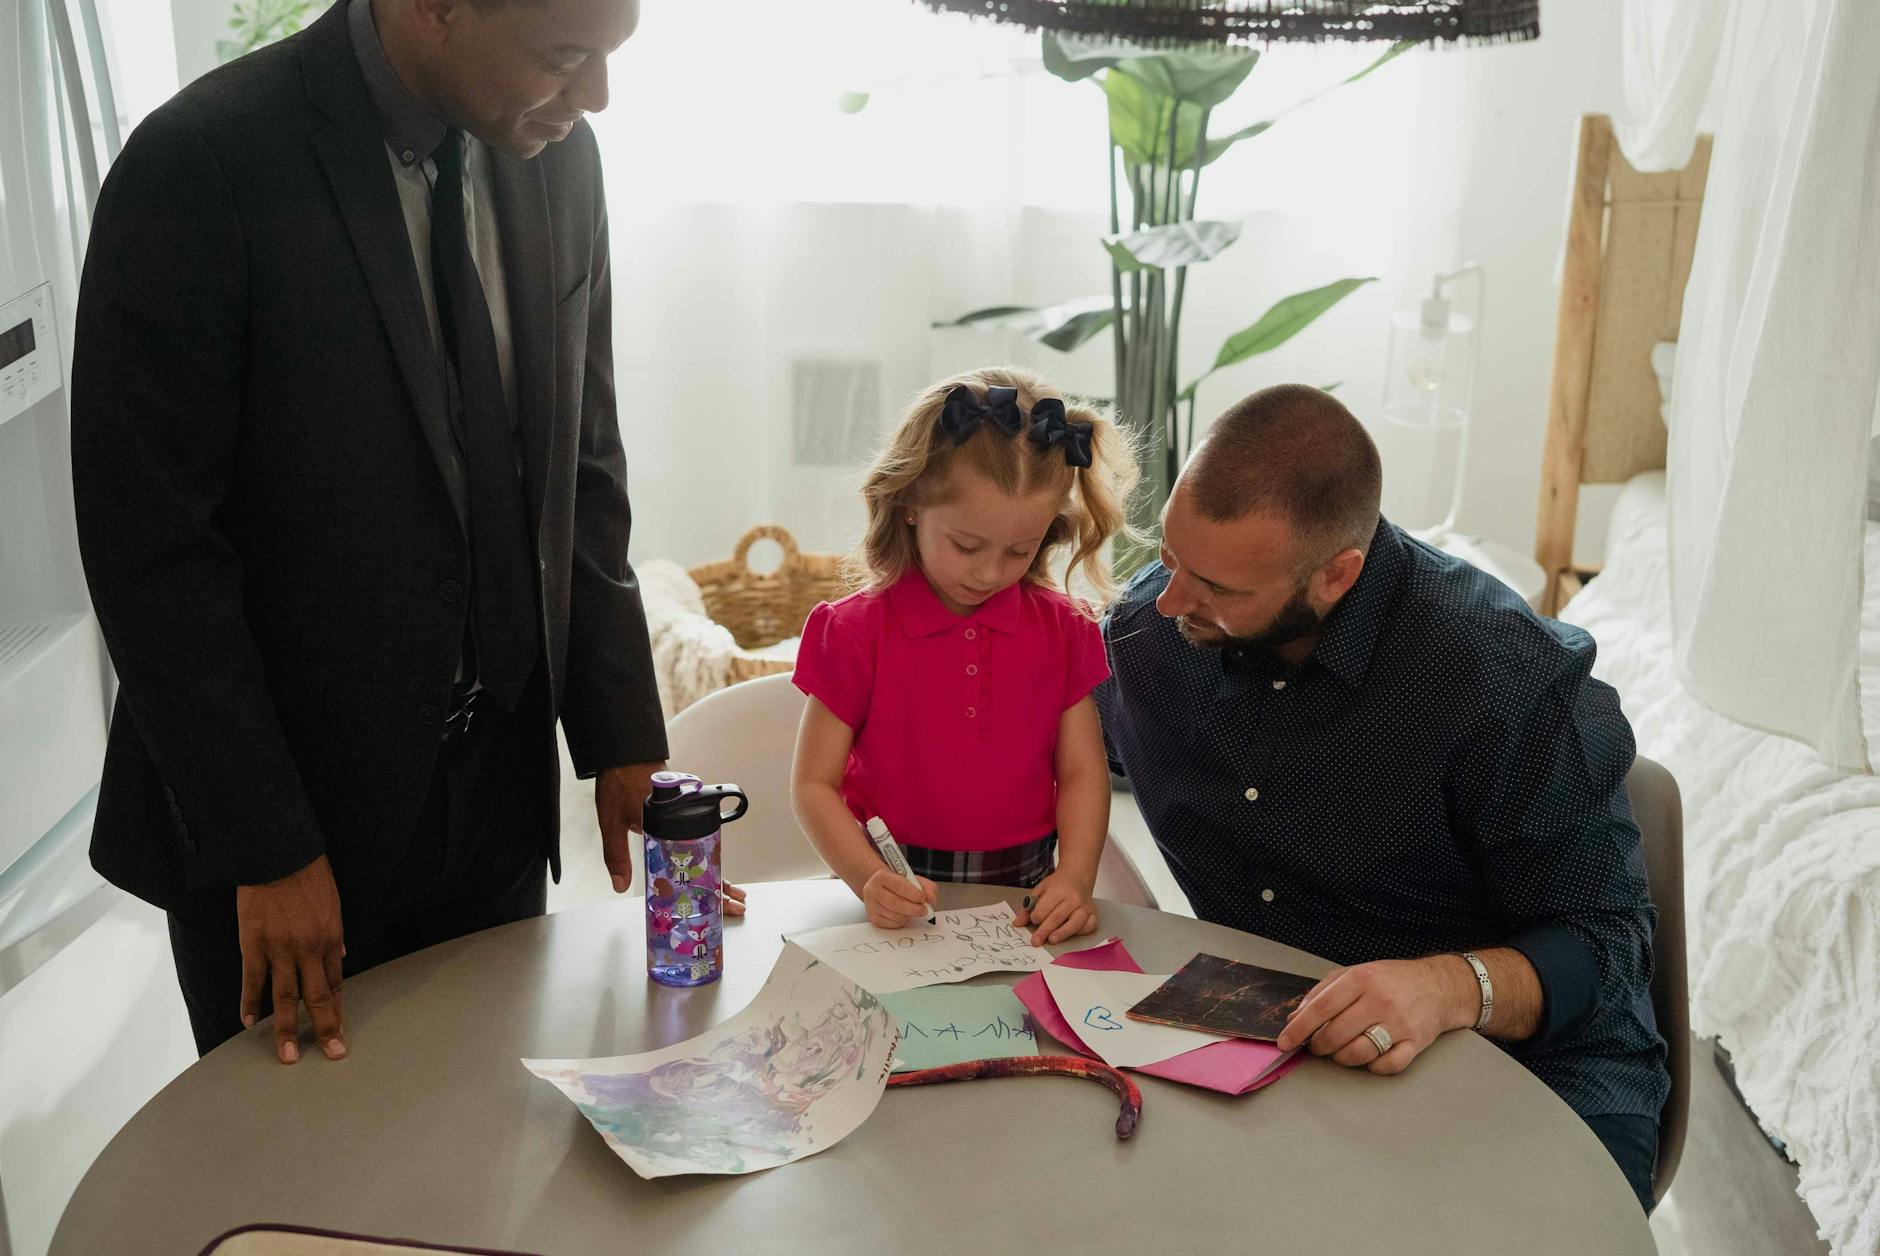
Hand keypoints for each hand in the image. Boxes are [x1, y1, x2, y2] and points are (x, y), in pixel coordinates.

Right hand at [236, 853, 345, 1064]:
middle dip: (325, 1029)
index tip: (340, 1031)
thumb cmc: (308, 874)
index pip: (336, 983)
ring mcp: (280, 950)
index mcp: (330, 938)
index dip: (338, 1009)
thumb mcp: (333, 902)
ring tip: (287, 1055)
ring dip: (286, 1029)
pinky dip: (249, 1004)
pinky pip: (252, 981)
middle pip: (318, 997)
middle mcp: (309, 950)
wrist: (278, 855)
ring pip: (285, 998)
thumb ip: (335, 931)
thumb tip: (340, 953)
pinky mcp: (253, 945)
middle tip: (331, 1054)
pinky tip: (248, 1023)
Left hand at [596, 762, 748, 913]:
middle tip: (738, 902)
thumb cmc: (619, 781)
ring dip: (716, 872)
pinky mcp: (681, 808)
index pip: (702, 859)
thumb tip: (621, 886)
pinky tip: (705, 872)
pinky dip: (704, 857)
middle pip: (710, 858)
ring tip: (729, 892)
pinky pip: (697, 838)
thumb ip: (617, 855)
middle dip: (722, 883)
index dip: (715, 882)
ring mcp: (686, 813)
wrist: (623, 750)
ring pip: (706, 849)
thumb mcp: (612, 822)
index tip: (726, 898)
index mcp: (673, 822)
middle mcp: (685, 817)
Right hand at [862, 868, 936, 928]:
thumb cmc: (899, 884)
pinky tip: (905, 914)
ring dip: (909, 915)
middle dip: (913, 908)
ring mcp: (872, 905)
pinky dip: (903, 921)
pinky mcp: (874, 918)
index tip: (923, 898)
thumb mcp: (914, 879)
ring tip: (914, 910)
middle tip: (924, 909)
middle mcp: (872, 890)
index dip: (913, 893)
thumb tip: (931, 899)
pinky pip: (893, 924)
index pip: (898, 885)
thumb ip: (927, 887)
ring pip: (895, 915)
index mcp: (881, 876)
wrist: (884, 888)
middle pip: (895, 903)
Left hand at [1015, 870, 1098, 944]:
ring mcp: (1085, 907)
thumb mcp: (1040, 890)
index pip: (1045, 907)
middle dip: (1045, 930)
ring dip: (1063, 933)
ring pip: (1074, 923)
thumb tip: (1017, 923)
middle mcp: (1074, 898)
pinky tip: (1071, 935)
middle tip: (1035, 941)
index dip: (1036, 916)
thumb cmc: (1058, 885)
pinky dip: (1081, 932)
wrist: (1077, 877)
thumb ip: (1028, 907)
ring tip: (1052, 940)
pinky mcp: (1093, 914)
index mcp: (1059, 890)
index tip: (1033, 921)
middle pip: (1058, 917)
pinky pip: (1089, 926)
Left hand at [1275, 956, 1474, 1074]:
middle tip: (1318, 1046)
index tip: (1285, 1042)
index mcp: (1361, 980)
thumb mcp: (1355, 974)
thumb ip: (1322, 992)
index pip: (1321, 1008)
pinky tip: (1370, 1057)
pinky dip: (1373, 1067)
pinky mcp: (1416, 1042)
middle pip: (1336, 1034)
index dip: (1299, 1028)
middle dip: (1319, 1046)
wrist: (1438, 986)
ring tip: (1341, 1051)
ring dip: (1342, 1058)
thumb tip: (1295, 1017)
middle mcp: (1380, 1000)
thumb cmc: (1391, 981)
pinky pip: (1387, 1066)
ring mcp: (1399, 1023)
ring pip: (1358, 1054)